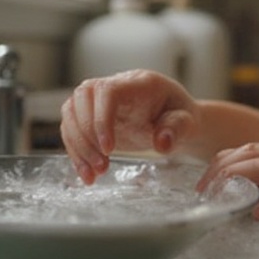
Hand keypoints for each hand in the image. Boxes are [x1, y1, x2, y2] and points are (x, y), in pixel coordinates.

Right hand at [60, 69, 199, 183]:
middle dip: (85, 134)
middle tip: (103, 165)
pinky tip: (88, 175)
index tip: (109, 149)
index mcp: (138, 83)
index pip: (107, 91)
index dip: (101, 118)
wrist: (175, 122)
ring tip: (95, 174)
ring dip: (78, 147)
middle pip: (82, 97)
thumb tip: (162, 144)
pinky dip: (76, 153)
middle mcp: (115, 86)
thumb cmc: (181, 117)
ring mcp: (99, 101)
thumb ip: (177, 130)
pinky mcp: (92, 117)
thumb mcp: (187, 122)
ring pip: (71, 113)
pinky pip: (72, 130)